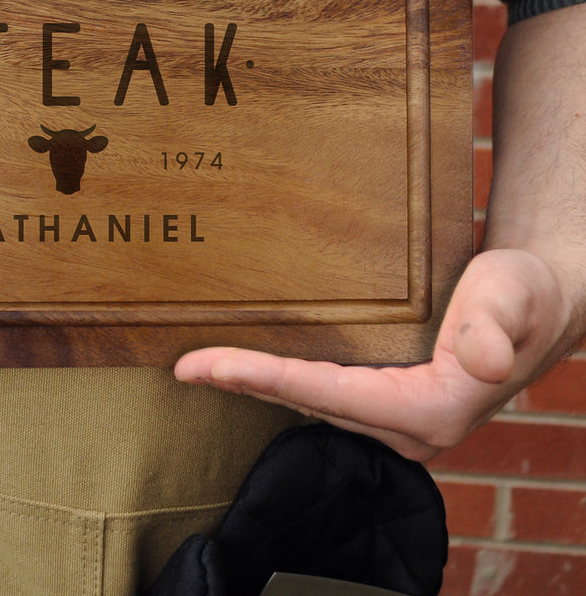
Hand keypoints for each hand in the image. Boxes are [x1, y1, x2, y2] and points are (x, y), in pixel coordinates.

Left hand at [175, 247, 578, 460]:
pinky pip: (323, 394)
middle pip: (308, 403)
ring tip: (200, 366)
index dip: (266, 379)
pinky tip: (248, 367)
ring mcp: (396, 418)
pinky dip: (280, 380)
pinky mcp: (388, 401)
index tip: (209, 366)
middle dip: (244, 384)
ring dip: (256, 384)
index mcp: (432, 409)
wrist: (538, 303)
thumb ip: (494, 326)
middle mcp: (408, 427)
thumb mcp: (513, 296)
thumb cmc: (525, 293)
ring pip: (311, 402)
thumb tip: (482, 360)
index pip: (329, 395)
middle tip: (183, 366)